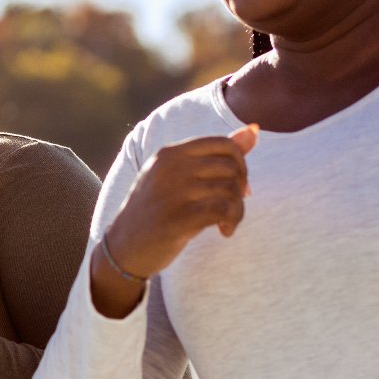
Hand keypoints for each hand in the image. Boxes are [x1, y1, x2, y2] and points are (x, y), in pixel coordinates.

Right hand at [92, 125, 257, 315]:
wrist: (123, 248)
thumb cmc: (155, 210)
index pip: (224, 144)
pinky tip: (224, 231)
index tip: (234, 185)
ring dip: (237, 209)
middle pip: (231, 167)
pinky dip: (232, 221)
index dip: (240, 164)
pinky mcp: (178, 219)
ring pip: (230, 189)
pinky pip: (224, 210)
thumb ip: (214, 154)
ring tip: (226, 222)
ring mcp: (172, 192)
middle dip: (241, 188)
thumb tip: (254, 130)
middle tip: (231, 207)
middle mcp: (170, 168)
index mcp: (169, 153)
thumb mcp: (176, 176)